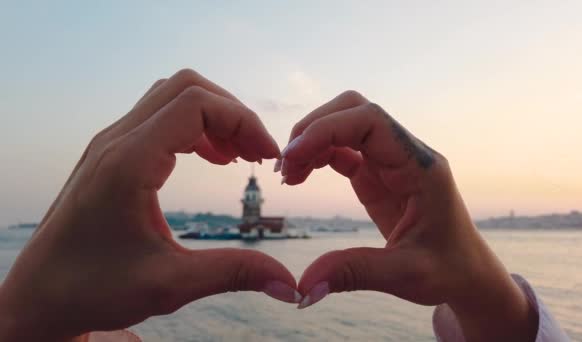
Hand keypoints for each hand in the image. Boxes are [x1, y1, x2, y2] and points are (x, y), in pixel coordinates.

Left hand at [0, 69, 298, 340]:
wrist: (39, 296)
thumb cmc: (93, 289)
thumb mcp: (170, 285)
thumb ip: (234, 273)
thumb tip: (290, 284)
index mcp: (129, 163)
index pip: (197, 104)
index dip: (243, 122)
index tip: (267, 158)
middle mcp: (116, 141)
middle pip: (187, 87)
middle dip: (233, 114)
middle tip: (257, 154)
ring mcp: (110, 143)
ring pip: (172, 96)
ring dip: (212, 117)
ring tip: (237, 156)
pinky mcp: (110, 153)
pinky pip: (158, 117)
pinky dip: (193, 128)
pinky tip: (210, 158)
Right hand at [280, 91, 537, 341]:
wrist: (466, 273)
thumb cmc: (448, 270)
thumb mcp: (404, 274)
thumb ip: (353, 273)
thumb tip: (301, 287)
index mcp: (420, 167)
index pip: (371, 121)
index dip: (327, 129)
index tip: (293, 157)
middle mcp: (405, 154)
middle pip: (354, 110)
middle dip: (314, 128)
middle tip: (285, 166)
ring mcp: (390, 162)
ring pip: (344, 125)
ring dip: (311, 141)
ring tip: (288, 176)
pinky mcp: (377, 175)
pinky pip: (342, 150)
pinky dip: (317, 156)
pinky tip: (299, 177)